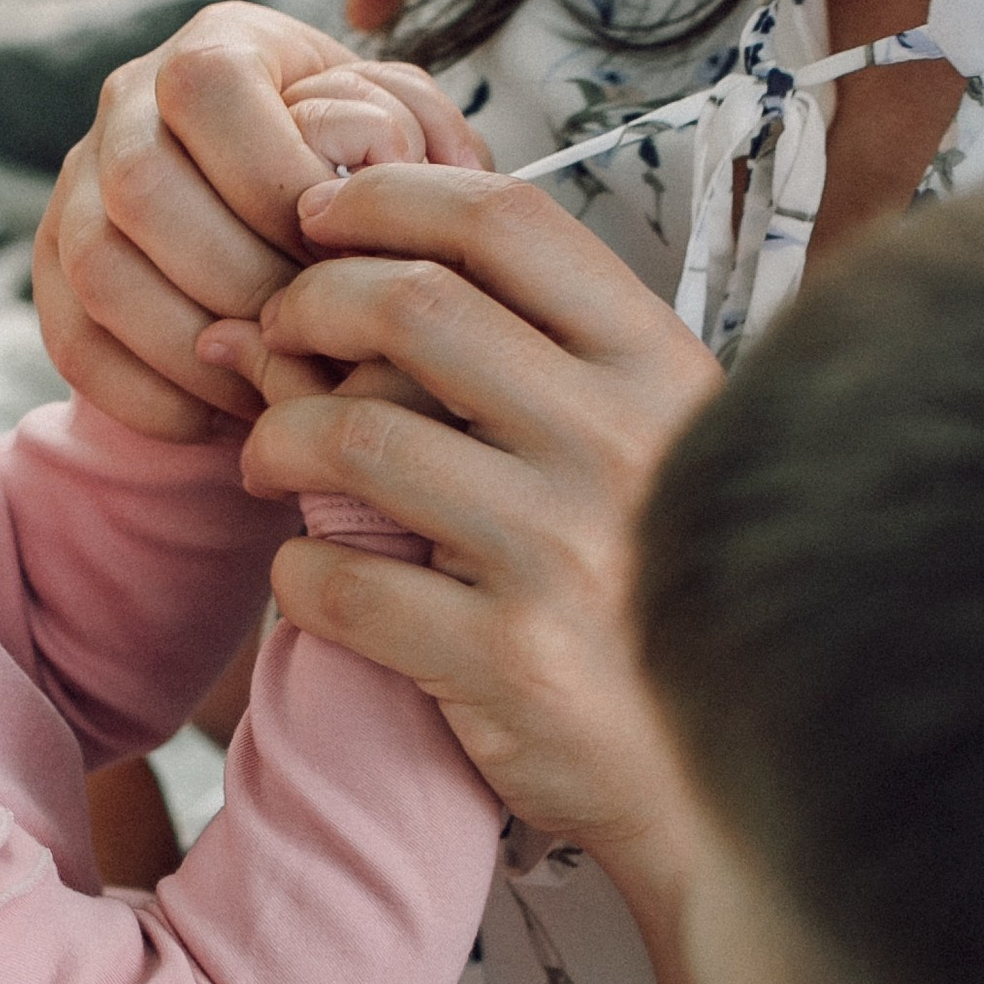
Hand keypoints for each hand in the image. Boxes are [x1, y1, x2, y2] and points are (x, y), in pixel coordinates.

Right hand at [33, 6, 486, 437]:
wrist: (276, 213)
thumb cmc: (357, 172)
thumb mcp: (407, 129)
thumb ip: (426, 139)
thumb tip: (425, 182)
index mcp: (219, 46)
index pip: (209, 91)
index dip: (274, 182)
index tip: (340, 254)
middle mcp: (128, 102)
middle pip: (144, 188)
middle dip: (239, 281)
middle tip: (313, 340)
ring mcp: (79, 187)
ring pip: (101, 271)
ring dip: (193, 349)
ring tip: (272, 391)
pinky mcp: (54, 270)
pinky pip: (74, 343)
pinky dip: (150, 395)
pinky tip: (221, 417)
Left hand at [234, 162, 719, 882]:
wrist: (715, 786)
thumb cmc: (652, 596)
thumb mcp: (634, 451)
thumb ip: (516, 362)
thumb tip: (323, 286)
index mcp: (657, 368)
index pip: (507, 222)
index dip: (388, 198)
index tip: (317, 215)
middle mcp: (619, 443)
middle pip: (411, 304)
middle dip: (305, 305)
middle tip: (268, 340)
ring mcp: (564, 551)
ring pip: (354, 435)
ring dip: (276, 438)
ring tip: (269, 463)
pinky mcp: (509, 660)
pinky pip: (341, 582)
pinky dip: (294, 573)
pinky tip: (308, 580)